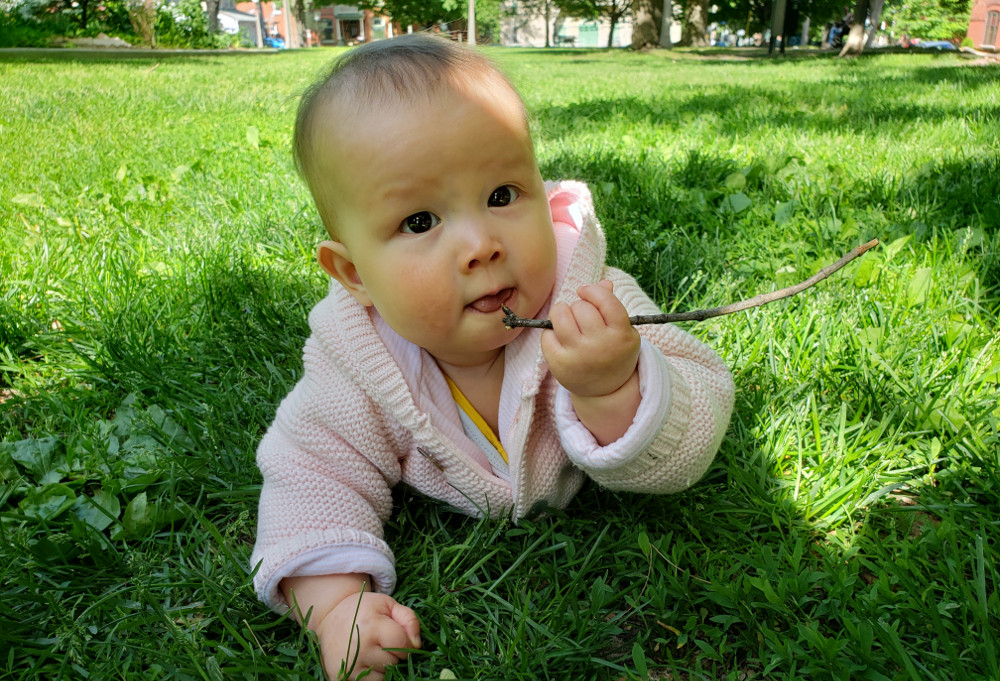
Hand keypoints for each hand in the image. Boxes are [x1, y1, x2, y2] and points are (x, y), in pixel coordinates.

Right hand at [317, 591, 420, 680]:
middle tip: (382, 641)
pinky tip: (366, 661)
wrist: (330, 618)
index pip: (403, 645)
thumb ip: (408, 619)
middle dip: (394, 654)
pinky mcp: (341, 678)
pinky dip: (373, 674)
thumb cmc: (364, 610)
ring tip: (373, 651)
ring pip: (384, 676)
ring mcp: (349, 666)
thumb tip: (416, 645)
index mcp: (371, 626)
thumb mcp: (387, 604)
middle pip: (394, 662)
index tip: (400, 637)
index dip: (407, 642)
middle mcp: (359, 648)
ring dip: (384, 666)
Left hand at [542, 280, 639, 397]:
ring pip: (560, 316)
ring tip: (565, 320)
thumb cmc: (613, 352)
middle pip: (581, 307)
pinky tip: (560, 339)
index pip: (606, 300)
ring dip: (561, 312)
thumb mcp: (622, 330)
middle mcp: (601, 345)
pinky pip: (547, 335)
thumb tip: (603, 282)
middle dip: (578, 306)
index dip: (592, 291)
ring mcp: (579, 356)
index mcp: (621, 334)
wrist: (607, 391)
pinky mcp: (560, 365)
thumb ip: (612, 305)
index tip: (584, 291)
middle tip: (581, 317)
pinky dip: (550, 333)